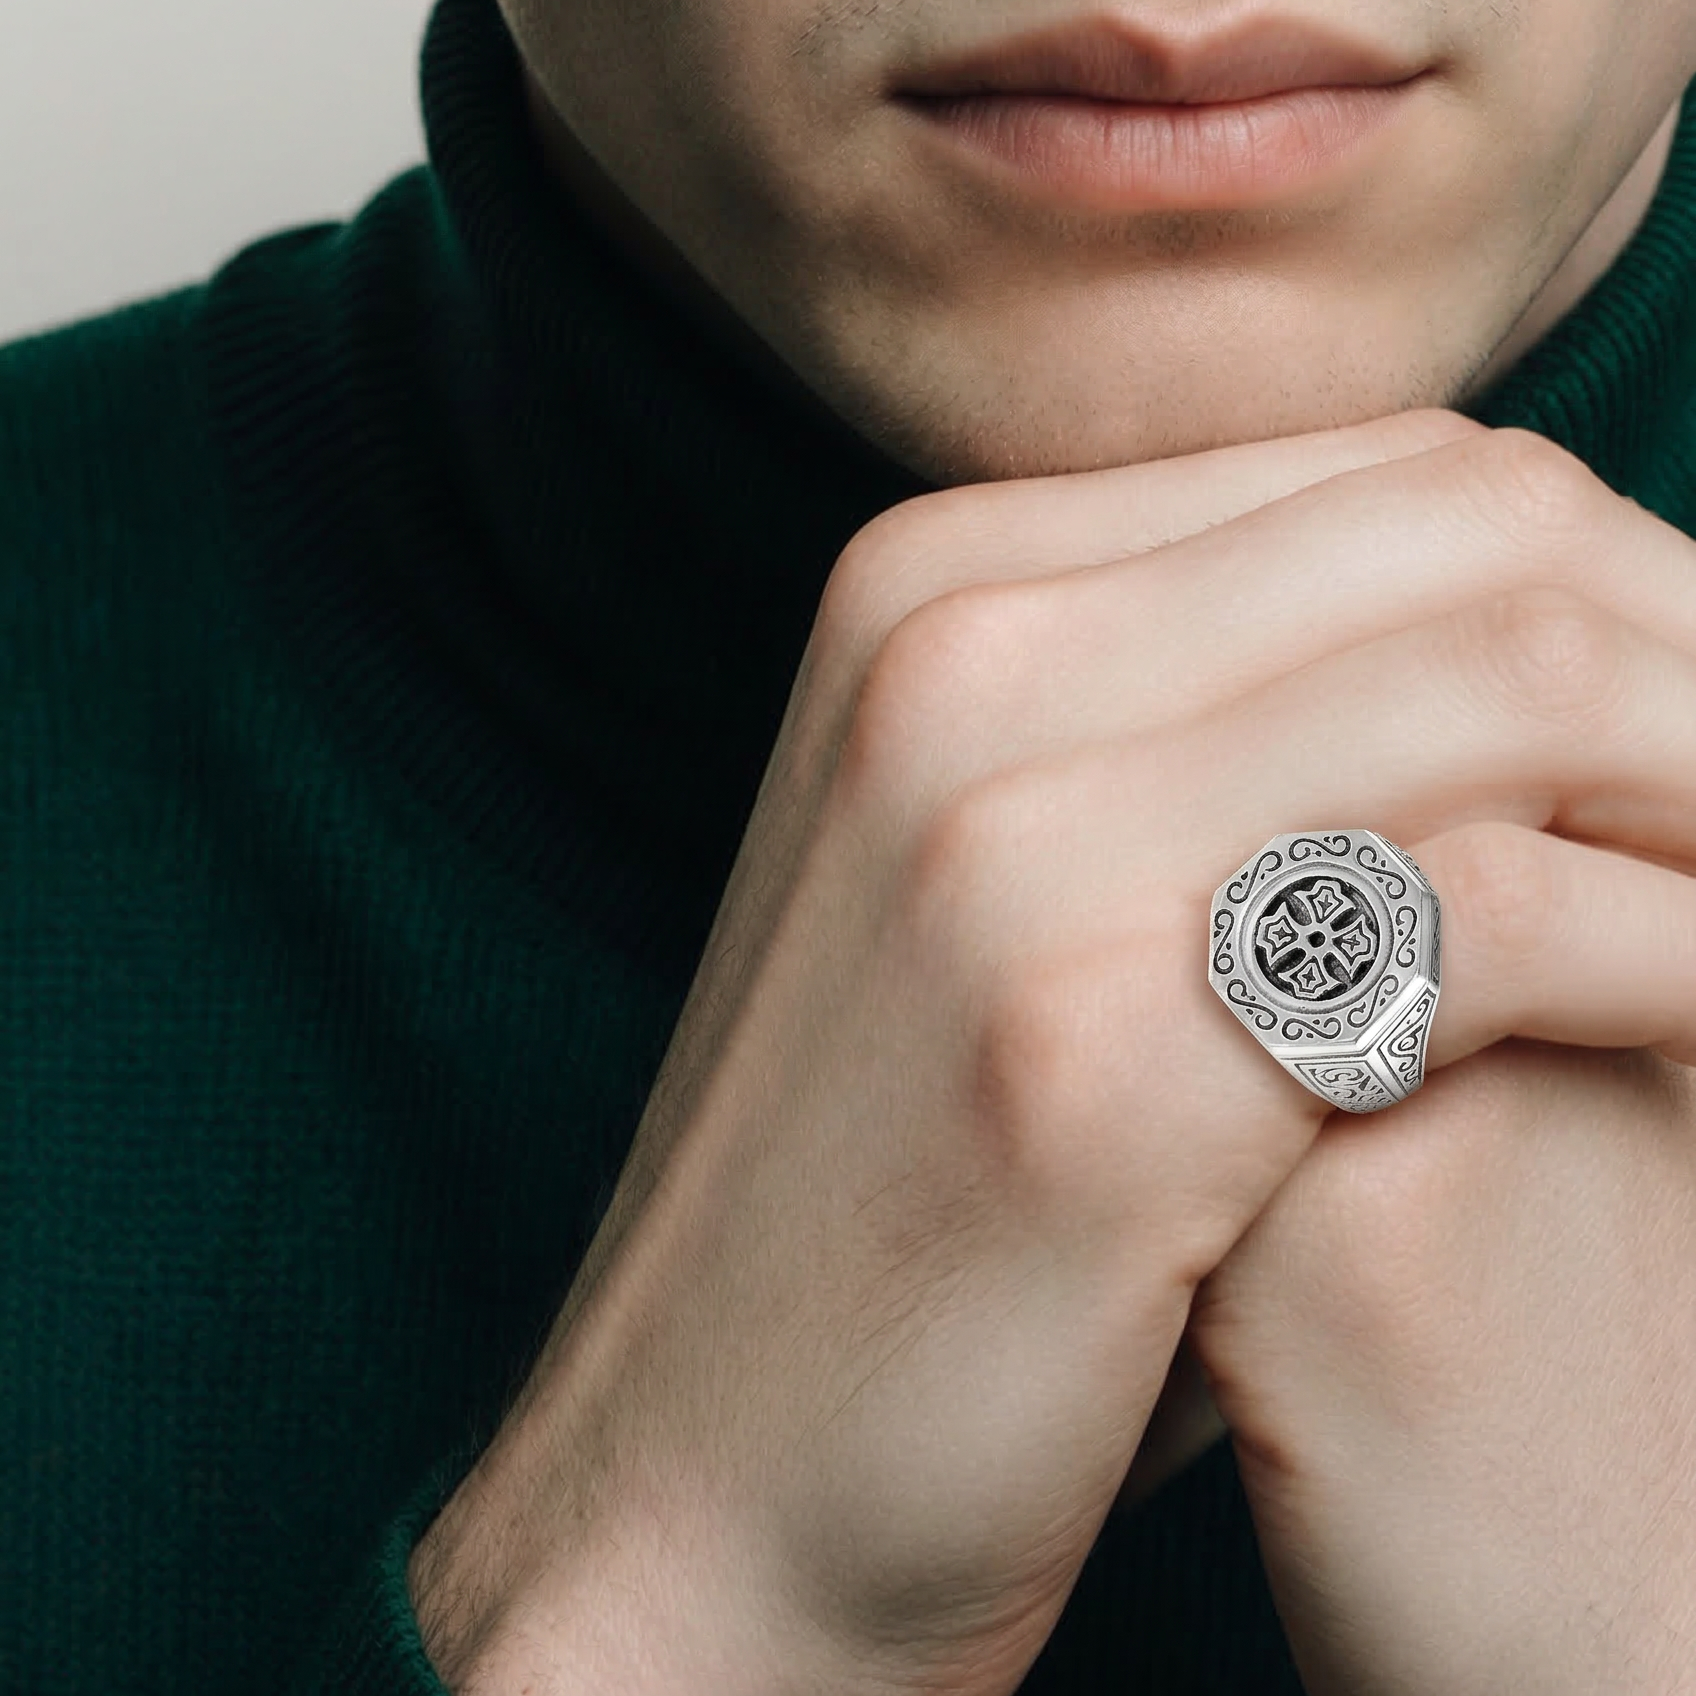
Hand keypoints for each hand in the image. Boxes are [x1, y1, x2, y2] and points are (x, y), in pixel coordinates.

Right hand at [408, 413, 1695, 1695]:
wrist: (707, 1464)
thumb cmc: (915, 1190)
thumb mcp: (1012, 889)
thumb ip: (1198, 722)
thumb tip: (1512, 625)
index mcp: (932, 590)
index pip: (1389, 477)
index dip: (1619, 581)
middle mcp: (951, 660)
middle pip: (1478, 538)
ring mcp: (1001, 842)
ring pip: (1520, 684)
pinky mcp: (1083, 1048)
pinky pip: (1488, 918)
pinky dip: (1680, 957)